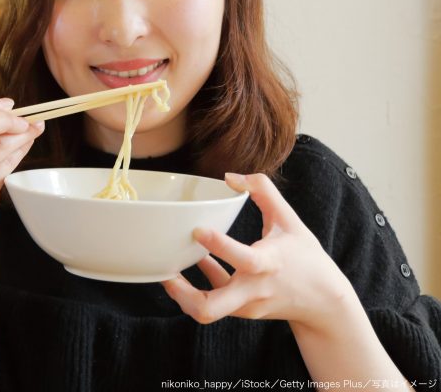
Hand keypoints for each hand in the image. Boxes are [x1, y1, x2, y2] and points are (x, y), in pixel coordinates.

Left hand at [162, 173, 356, 332]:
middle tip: (165, 272)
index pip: (244, 260)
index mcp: (270, 264)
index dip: (219, 246)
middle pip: (212, 308)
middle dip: (183, 294)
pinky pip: (213, 300)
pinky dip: (197, 286)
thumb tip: (230, 177)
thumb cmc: (305, 256)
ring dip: (182, 294)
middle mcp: (254, 289)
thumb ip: (263, 190)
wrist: (323, 301)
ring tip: (165, 272)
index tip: (197, 229)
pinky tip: (190, 264)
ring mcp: (245, 305)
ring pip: (206, 310)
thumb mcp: (289, 219)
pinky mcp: (240, 312)